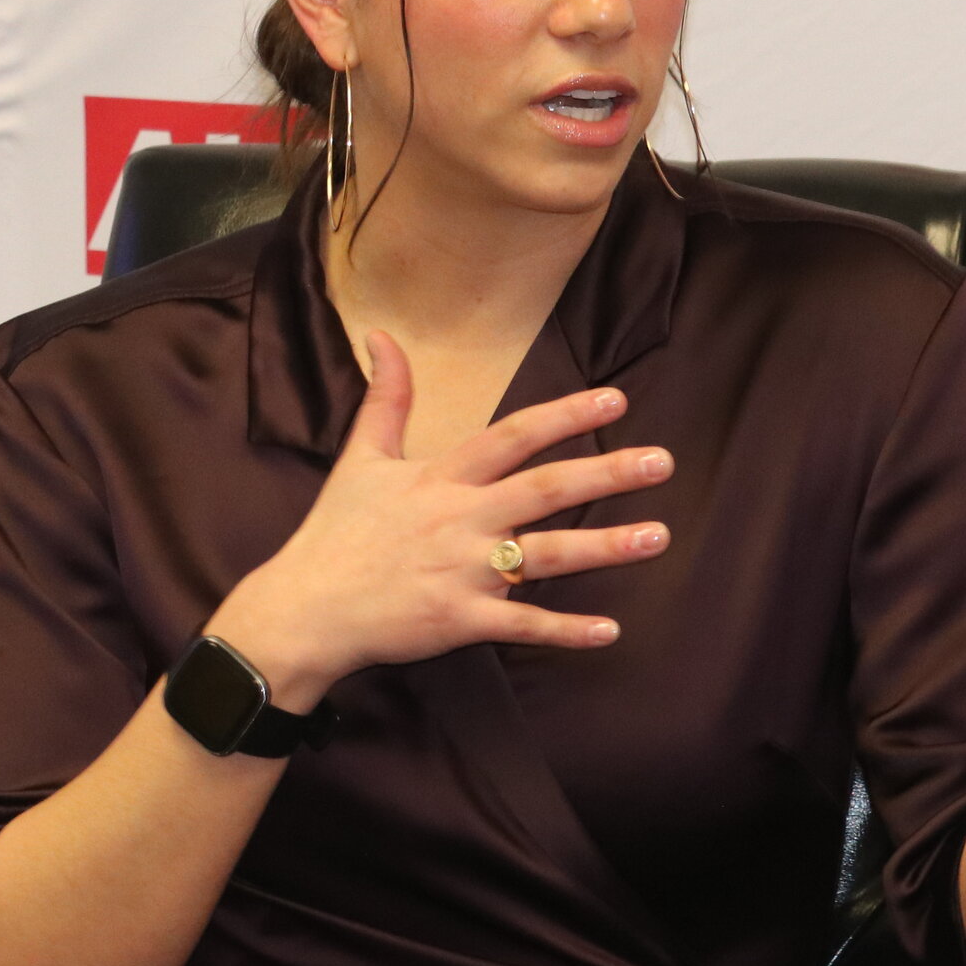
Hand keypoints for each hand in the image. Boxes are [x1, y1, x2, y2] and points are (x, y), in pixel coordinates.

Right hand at [204, 332, 674, 706]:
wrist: (304, 609)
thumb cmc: (336, 533)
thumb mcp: (360, 457)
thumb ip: (386, 397)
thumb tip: (382, 334)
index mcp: (441, 477)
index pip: (512, 436)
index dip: (564, 415)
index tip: (615, 398)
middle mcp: (459, 518)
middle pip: (544, 489)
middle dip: (605, 473)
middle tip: (662, 462)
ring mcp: (462, 572)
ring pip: (545, 556)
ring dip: (604, 547)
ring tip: (657, 536)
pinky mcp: (458, 620)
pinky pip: (521, 627)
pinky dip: (565, 631)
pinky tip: (609, 630)